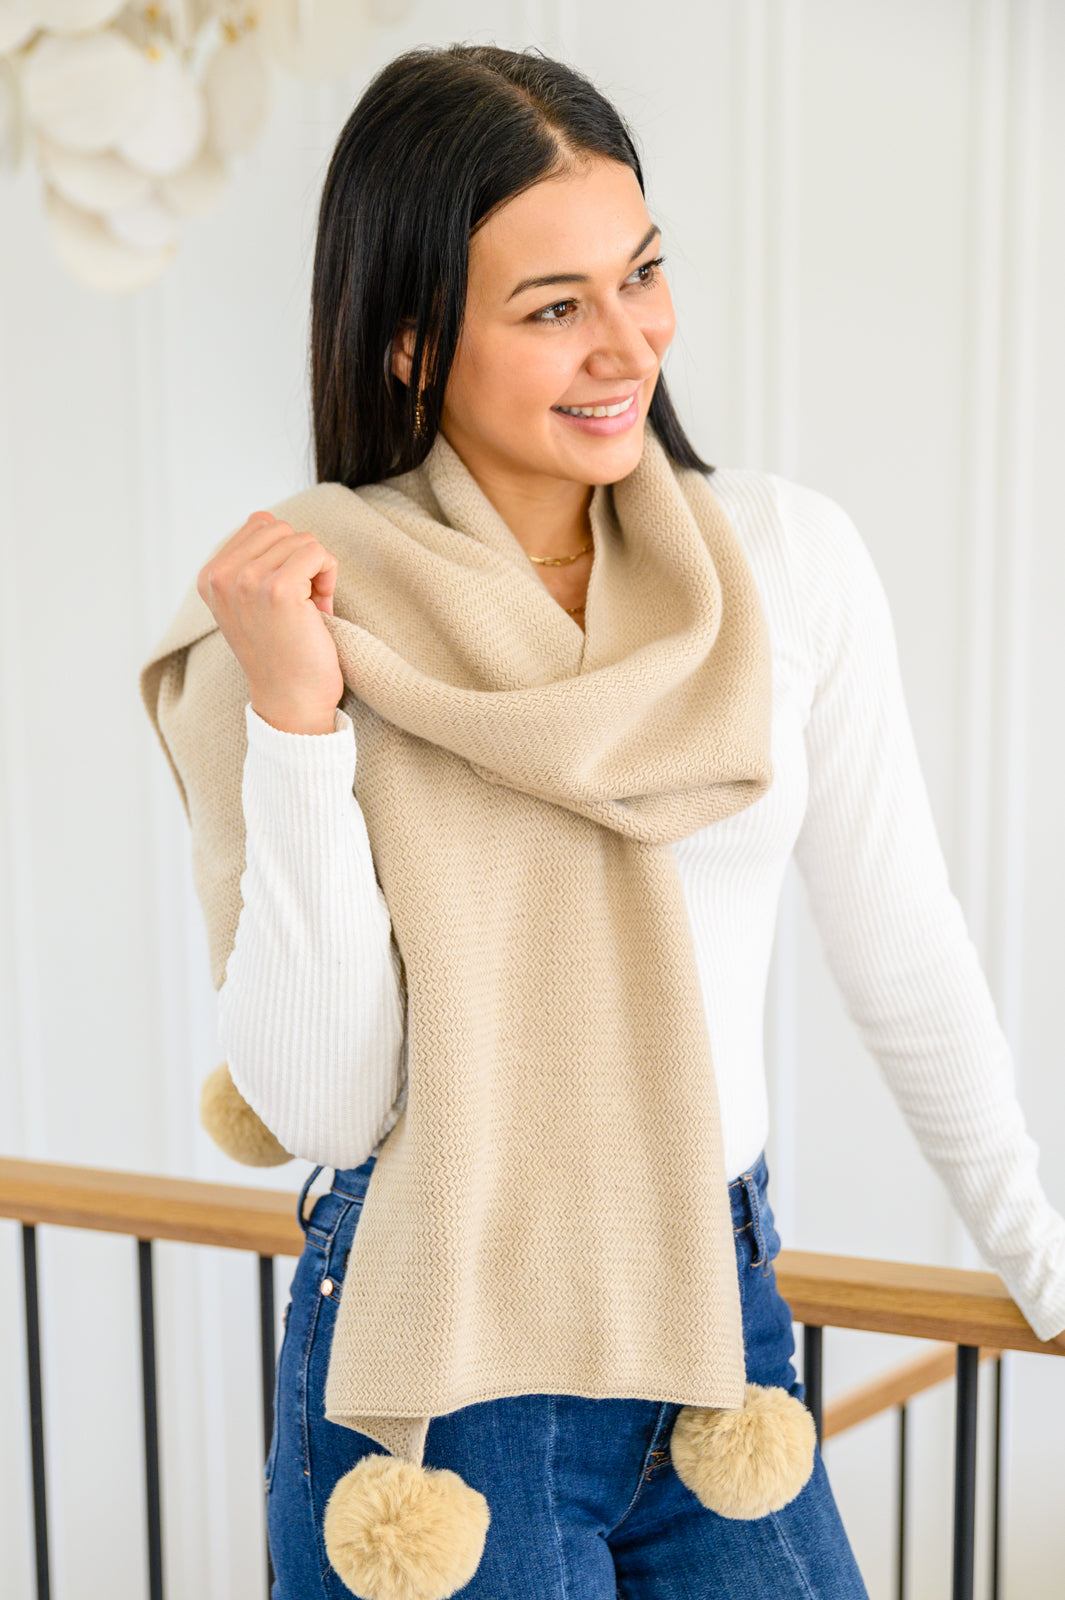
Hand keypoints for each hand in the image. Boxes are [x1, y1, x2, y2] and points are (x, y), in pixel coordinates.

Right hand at [197, 511, 343, 734]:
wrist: (290, 700)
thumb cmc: (282, 652)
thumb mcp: (250, 602)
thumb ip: (249, 560)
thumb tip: (264, 517)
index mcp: (210, 577)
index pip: (259, 523)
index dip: (284, 554)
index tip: (286, 592)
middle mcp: (221, 576)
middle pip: (280, 528)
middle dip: (301, 558)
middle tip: (303, 600)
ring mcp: (247, 581)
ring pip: (301, 539)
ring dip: (316, 570)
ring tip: (309, 608)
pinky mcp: (277, 589)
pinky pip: (317, 552)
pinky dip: (329, 575)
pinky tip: (321, 607)